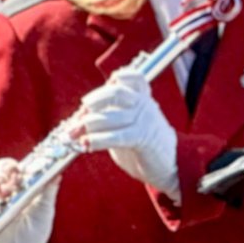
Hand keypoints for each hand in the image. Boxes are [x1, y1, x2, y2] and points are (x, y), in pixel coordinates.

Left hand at [73, 73, 178, 201]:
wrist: (170, 164)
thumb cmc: (144, 145)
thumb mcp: (130, 124)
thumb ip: (113, 116)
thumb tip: (81, 117)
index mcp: (144, 99)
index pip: (133, 78)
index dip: (115, 79)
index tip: (96, 96)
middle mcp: (145, 106)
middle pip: (117, 92)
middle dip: (93, 102)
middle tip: (78, 115)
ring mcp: (145, 121)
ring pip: (111, 116)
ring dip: (87, 125)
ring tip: (72, 135)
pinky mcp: (143, 138)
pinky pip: (116, 136)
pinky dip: (97, 140)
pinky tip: (86, 144)